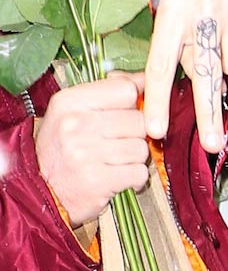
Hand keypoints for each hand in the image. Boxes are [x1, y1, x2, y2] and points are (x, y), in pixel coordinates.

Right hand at [35, 75, 150, 227]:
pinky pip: (139, 172)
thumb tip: (144, 79)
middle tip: (117, 144)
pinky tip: (119, 178)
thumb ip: (107, 93)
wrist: (41, 191)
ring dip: (134, 158)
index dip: (135, 102)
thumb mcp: (71, 112)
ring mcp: (86, 153)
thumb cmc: (62, 149)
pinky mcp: (99, 180)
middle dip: (135, 134)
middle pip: (138, 120)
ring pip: (141, 148)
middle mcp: (76, 124)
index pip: (125, 89)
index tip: (131, 112)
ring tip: (115, 162)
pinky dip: (135, 179)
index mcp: (70, 101)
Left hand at [144, 0, 227, 155]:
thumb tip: (204, 89)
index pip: (162, 61)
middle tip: (212, 145)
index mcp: (173, 7)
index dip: (158, 98)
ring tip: (225, 31)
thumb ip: (181, 45)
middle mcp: (205, 5)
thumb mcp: (174, 5)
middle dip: (207, 114)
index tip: (155, 129)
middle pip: (206, 72)